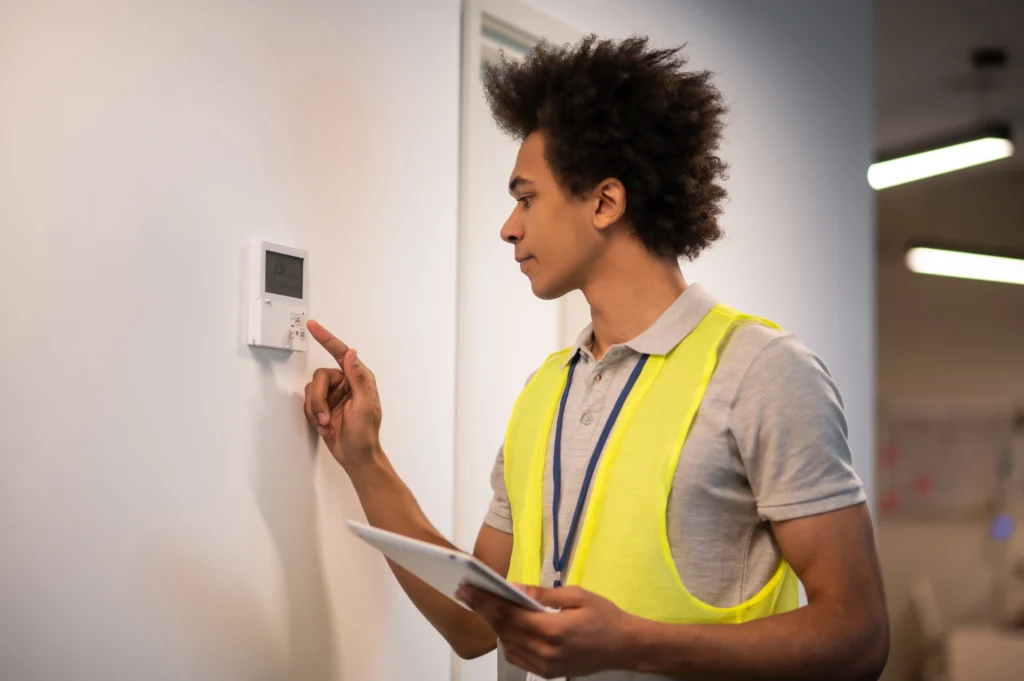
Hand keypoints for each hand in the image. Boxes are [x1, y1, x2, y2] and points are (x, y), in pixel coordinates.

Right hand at [303, 320, 382, 467]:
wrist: (355, 456)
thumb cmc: (365, 434)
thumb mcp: (364, 406)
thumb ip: (358, 378)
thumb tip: (352, 354)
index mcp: (360, 379)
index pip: (340, 353)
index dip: (326, 338)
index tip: (313, 326)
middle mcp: (346, 383)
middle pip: (320, 378)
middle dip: (318, 400)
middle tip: (324, 417)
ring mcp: (334, 395)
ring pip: (311, 391)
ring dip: (316, 411)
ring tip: (327, 424)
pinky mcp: (323, 406)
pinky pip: (308, 403)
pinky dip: (314, 417)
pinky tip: (326, 427)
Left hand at [455, 583, 638, 677]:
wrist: (625, 646)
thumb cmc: (604, 616)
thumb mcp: (577, 595)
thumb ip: (543, 594)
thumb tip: (514, 588)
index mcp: (554, 630)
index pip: (510, 614)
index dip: (486, 601)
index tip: (468, 588)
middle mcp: (546, 652)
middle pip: (504, 629)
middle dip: (482, 609)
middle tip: (464, 592)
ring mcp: (546, 666)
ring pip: (507, 644)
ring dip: (492, 625)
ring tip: (481, 606)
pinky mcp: (548, 673)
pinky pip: (517, 657)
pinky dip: (506, 641)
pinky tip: (503, 627)